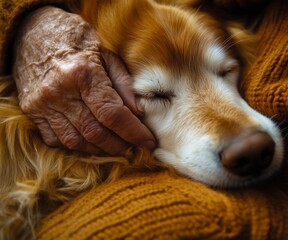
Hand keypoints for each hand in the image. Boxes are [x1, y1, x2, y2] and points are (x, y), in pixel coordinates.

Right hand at [12, 6, 155, 154]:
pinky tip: (92, 140)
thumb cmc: (77, 40)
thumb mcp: (107, 54)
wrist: (33, 31)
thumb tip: (138, 113)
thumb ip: (124, 84)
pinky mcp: (31, 111)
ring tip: (116, 144)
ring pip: (76, 142)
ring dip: (100, 149)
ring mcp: (42, 104)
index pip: (112, 114)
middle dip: (120, 144)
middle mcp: (59, 92)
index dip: (133, 132)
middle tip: (134, 144)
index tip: (148, 141)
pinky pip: (56, 140)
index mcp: (82, 73)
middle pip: (95, 133)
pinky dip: (78, 146)